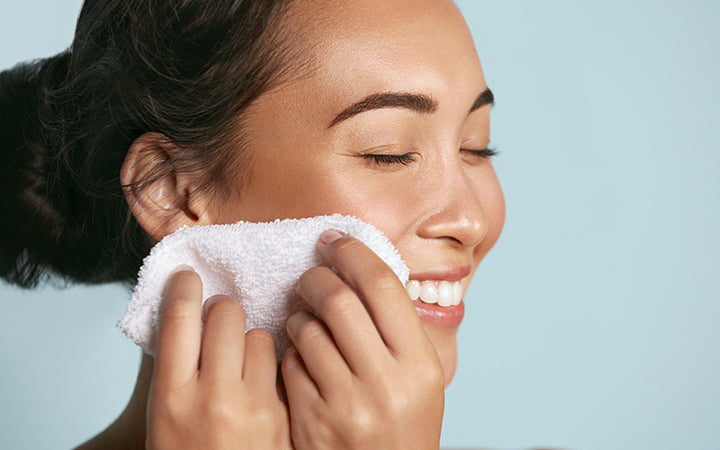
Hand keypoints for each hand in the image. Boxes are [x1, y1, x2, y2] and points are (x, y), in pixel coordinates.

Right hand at [146, 268, 291, 448]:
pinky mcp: (283, 414)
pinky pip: (281, 362)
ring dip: (249, 336)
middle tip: (219, 318)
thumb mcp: (165, 415)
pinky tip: (263, 375)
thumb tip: (188, 315)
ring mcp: (253, 406)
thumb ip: (177, 367)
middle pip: (224, 314)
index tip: (188, 276)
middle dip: (222, 309)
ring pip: (258, 334)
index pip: (178, 320)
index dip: (184, 288)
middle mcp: (212, 397)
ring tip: (242, 357)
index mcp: (171, 396)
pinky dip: (272, 360)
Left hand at [282, 231, 444, 449]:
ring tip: (306, 317)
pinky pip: (290, 363)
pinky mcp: (311, 420)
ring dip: (300, 313)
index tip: (336, 241)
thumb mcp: (421, 378)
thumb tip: (363, 268)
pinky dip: (291, 348)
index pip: (382, 286)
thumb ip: (399, 328)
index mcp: (420, 366)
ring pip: (307, 329)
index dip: (354, 253)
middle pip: (339, 300)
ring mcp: (345, 405)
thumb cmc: (405, 423)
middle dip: (317, 277)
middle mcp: (386, 384)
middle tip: (312, 274)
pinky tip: (301, 351)